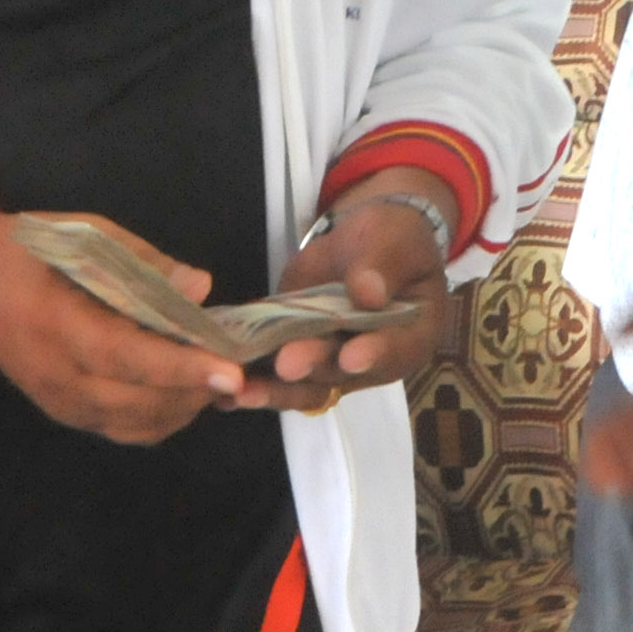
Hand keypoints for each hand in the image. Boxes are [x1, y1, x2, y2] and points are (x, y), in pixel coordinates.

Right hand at [0, 210, 235, 443]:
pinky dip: (159, 417)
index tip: (228, 370)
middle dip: (195, 391)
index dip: (180, 366)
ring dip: (182, 407)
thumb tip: (199, 287)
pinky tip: (182, 392)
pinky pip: (121, 428)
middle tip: (238, 369)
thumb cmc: (24, 249)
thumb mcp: (81, 234)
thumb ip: (142, 262)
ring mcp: (59, 401)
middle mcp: (58, 375)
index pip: (128, 355)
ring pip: (135, 423)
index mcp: (59, 324)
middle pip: (139, 400)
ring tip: (216, 379)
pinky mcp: (63, 412)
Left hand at [231, 186, 452, 412]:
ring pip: (305, 385)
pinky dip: (252, 380)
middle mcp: (370, 360)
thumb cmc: (394, 239)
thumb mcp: (397, 240)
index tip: (351, 357)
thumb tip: (367, 292)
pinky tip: (222, 390)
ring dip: (275, 390)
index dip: (374, 355)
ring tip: (242, 392)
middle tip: (287, 364)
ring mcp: (331, 360)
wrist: (366, 241)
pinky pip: (275, 372)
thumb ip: (383, 265)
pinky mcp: (297, 349)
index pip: (396, 350)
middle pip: (342, 373)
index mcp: (410, 334)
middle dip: (313, 367)